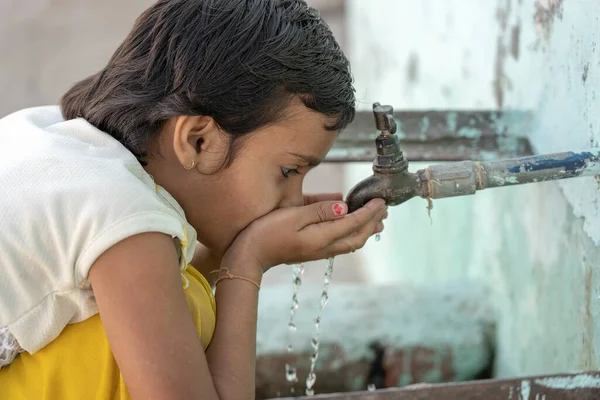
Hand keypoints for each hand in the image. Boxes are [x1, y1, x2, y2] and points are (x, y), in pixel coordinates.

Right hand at [225, 198, 386, 271]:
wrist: (249, 257)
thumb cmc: (266, 232)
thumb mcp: (291, 216)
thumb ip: (319, 211)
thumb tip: (345, 207)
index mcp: (322, 237)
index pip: (353, 223)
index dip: (369, 211)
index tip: (381, 200)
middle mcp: (324, 247)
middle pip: (357, 236)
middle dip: (372, 221)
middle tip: (384, 208)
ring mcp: (318, 250)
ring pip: (350, 241)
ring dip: (365, 230)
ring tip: (376, 219)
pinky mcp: (311, 250)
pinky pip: (339, 242)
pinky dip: (351, 233)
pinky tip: (350, 225)